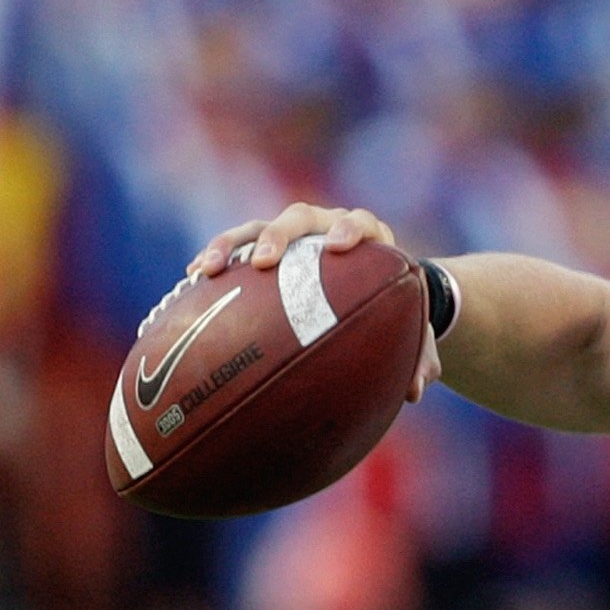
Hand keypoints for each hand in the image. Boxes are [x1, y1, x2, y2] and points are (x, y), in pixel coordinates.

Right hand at [190, 203, 441, 399]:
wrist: (375, 294)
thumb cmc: (396, 312)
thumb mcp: (412, 332)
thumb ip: (419, 356)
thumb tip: (415, 392)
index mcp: (367, 237)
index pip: (361, 223)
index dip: (351, 229)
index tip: (340, 246)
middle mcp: (324, 227)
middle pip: (300, 218)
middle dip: (280, 235)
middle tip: (265, 261)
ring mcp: (290, 236)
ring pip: (256, 228)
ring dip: (230, 245)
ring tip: (206, 269)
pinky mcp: (263, 250)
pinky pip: (235, 251)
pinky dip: (216, 263)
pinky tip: (190, 283)